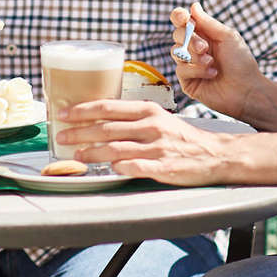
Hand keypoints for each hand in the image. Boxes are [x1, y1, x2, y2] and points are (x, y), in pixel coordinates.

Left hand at [57, 99, 237, 184]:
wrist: (215, 154)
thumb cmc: (182, 137)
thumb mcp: (159, 119)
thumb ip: (133, 119)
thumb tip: (101, 121)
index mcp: (148, 110)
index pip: (109, 106)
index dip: (83, 110)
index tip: (64, 113)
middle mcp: (151, 125)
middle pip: (107, 127)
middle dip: (80, 132)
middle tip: (61, 136)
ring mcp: (157, 147)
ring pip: (116, 148)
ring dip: (92, 152)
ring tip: (76, 155)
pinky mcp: (163, 167)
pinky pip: (135, 167)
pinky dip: (119, 168)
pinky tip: (108, 170)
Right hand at [169, 2, 267, 121]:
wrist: (246, 89)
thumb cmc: (240, 62)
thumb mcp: (227, 37)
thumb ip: (208, 22)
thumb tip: (193, 5)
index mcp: (204, 34)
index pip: (183, 21)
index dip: (179, 17)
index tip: (184, 18)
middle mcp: (194, 48)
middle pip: (177, 34)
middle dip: (190, 39)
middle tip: (205, 47)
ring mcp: (189, 64)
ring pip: (176, 52)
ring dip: (195, 56)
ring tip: (212, 62)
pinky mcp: (188, 81)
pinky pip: (181, 69)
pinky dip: (197, 70)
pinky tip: (212, 74)